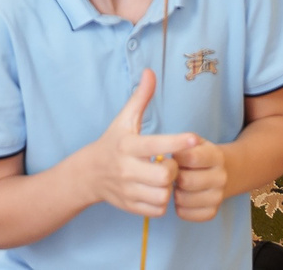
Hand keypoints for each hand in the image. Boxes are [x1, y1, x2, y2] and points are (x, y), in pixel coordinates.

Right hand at [83, 72, 195, 218]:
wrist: (88, 174)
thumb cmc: (112, 143)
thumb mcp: (124, 120)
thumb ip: (140, 97)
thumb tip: (150, 71)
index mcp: (128, 145)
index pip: (155, 145)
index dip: (176, 142)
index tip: (194, 138)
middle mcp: (126, 169)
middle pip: (165, 175)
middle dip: (174, 170)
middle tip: (171, 163)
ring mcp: (128, 190)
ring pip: (163, 195)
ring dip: (168, 187)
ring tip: (164, 178)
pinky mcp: (130, 206)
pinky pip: (158, 210)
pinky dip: (162, 201)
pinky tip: (157, 190)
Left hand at [171, 138, 231, 221]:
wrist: (225, 172)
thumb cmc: (201, 156)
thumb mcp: (195, 143)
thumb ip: (182, 143)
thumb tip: (169, 152)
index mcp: (217, 156)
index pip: (191, 158)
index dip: (177, 158)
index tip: (175, 158)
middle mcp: (221, 177)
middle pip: (185, 181)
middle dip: (174, 177)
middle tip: (174, 174)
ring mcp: (218, 197)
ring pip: (182, 199)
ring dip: (175, 192)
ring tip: (179, 185)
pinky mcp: (212, 213)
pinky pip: (184, 213)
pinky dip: (178, 206)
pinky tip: (183, 196)